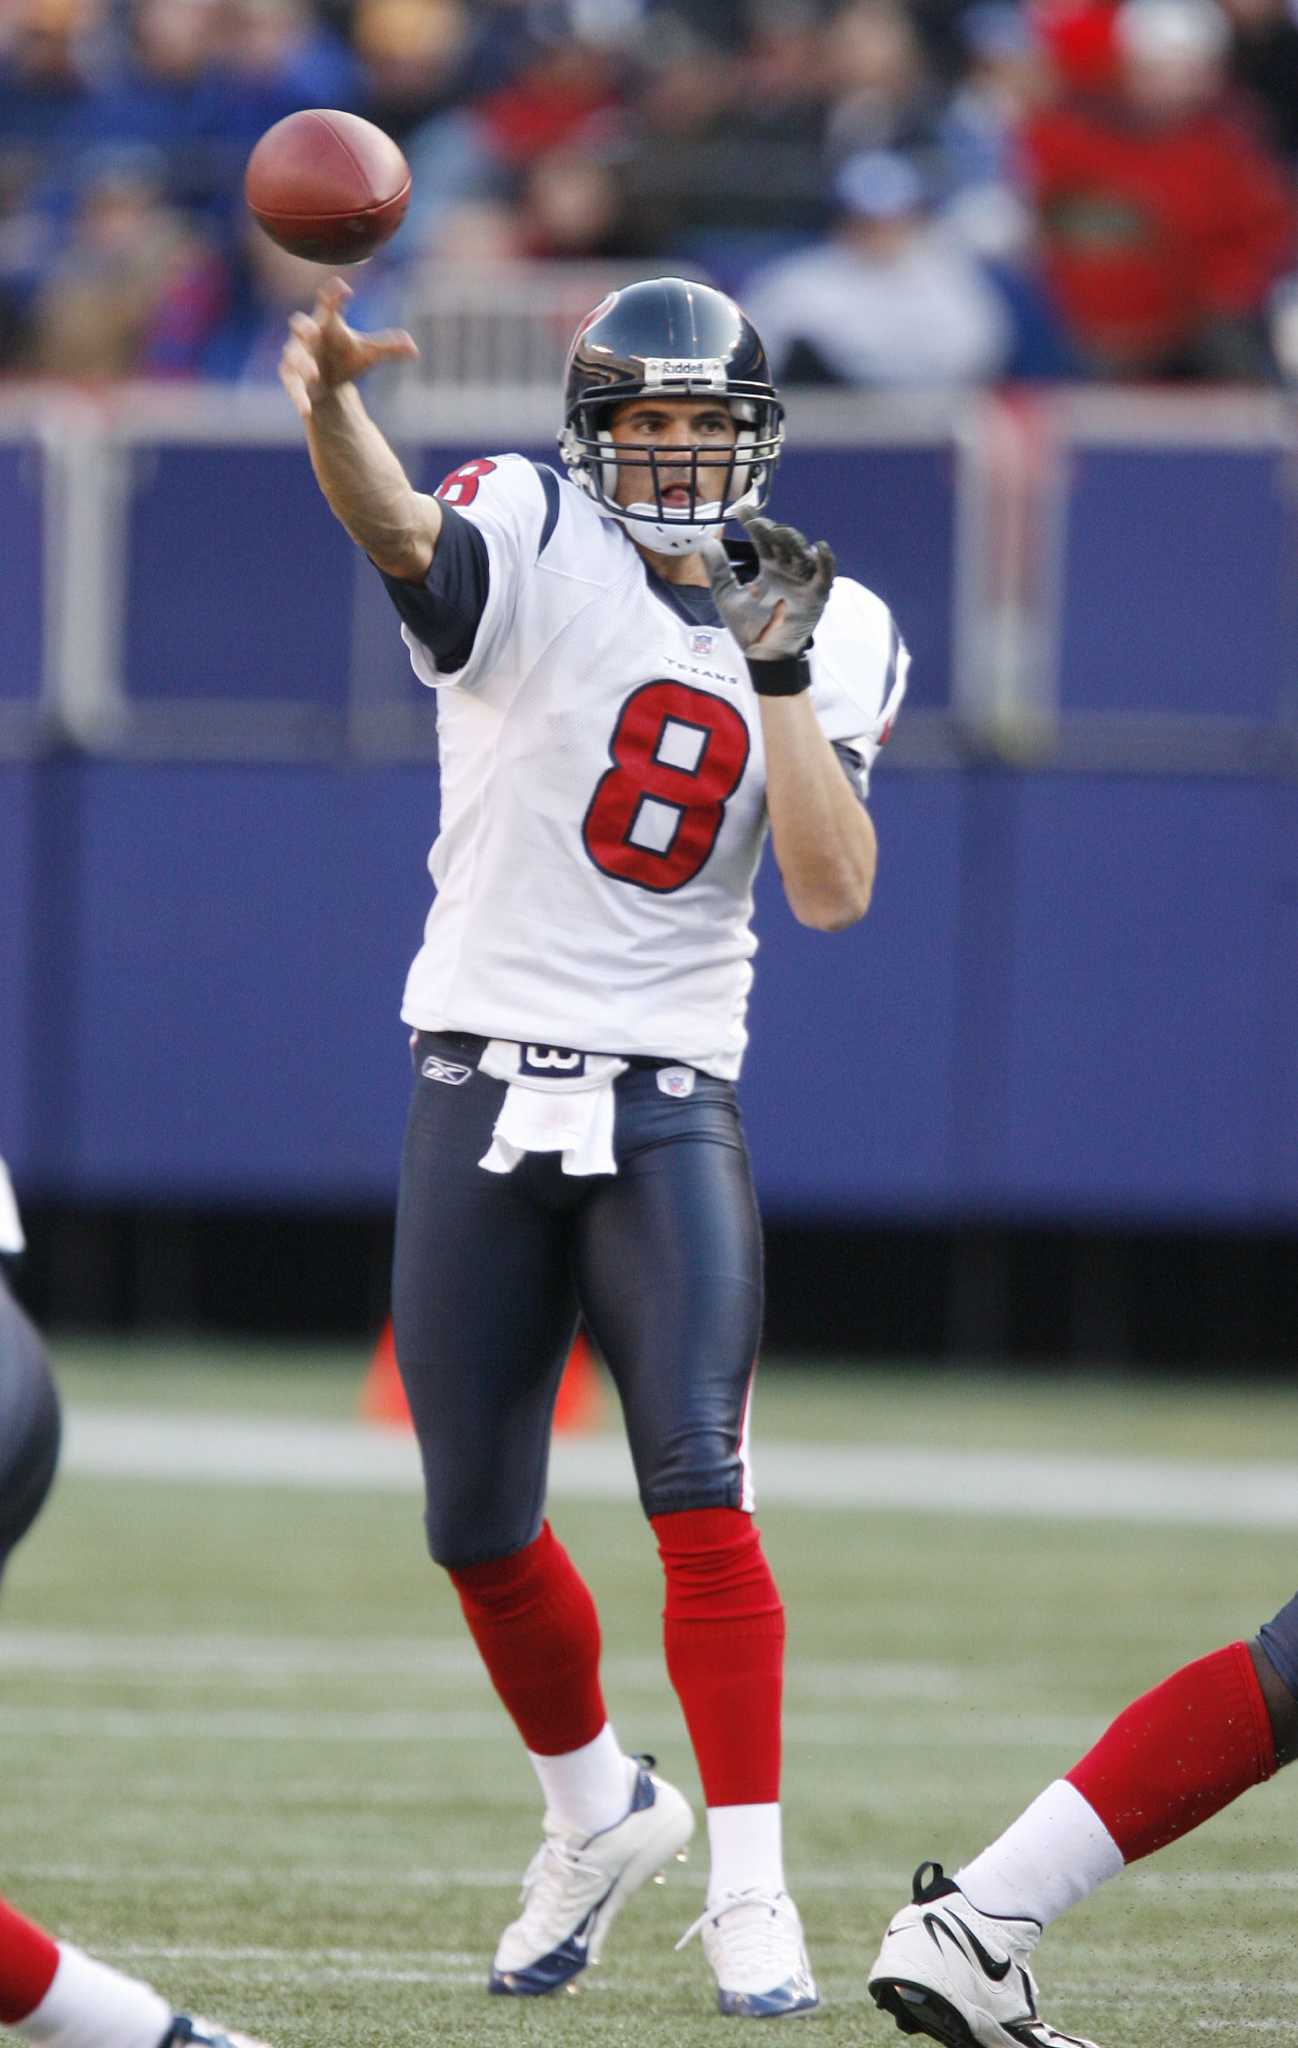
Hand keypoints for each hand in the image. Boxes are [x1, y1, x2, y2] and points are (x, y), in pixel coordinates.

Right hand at [278, 276, 418, 420]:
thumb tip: (414, 350)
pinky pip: (292, 385)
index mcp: (327, 322)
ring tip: (313, 374)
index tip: (342, 288)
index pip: (329, 305)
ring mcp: (297, 356)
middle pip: (300, 325)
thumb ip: (388, 348)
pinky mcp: (292, 378)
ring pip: (294, 356)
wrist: (328, 384)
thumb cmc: (345, 359)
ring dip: (302, 364)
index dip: (333, 296)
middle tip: (313, 331)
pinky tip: (305, 409)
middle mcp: (308, 336)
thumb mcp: (367, 354)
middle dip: (304, 327)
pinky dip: (298, 396)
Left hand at [699, 512, 835, 660]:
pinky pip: (825, 575)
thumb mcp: (726, 594)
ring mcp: (803, 580)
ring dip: (794, 540)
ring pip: (802, 552)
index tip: (740, 509)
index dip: (753, 522)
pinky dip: (825, 561)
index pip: (762, 538)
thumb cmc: (747, 627)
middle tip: (759, 523)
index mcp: (768, 566)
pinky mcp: (816, 595)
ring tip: (781, 532)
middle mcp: (787, 569)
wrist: (761, 655)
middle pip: (783, 541)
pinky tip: (818, 547)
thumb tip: (705, 541)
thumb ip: (717, 570)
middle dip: (773, 529)